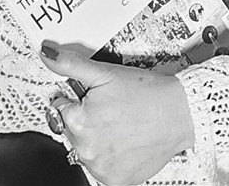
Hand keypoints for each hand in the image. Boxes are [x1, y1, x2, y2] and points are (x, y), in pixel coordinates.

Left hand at [40, 42, 194, 184]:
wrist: (180, 113)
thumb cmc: (147, 92)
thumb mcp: (106, 72)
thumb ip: (71, 64)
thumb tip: (47, 55)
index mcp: (78, 121)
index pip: (60, 108)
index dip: (78, 98)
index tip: (97, 95)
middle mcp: (86, 149)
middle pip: (72, 130)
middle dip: (87, 118)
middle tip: (112, 108)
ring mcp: (100, 167)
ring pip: (86, 149)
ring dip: (97, 138)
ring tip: (121, 123)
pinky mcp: (115, 180)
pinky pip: (102, 167)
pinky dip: (111, 155)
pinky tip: (125, 140)